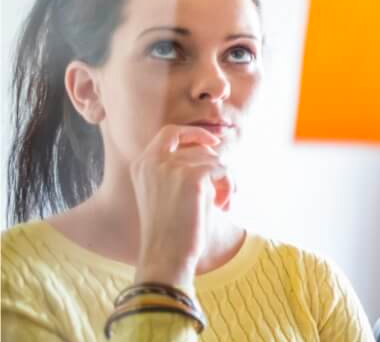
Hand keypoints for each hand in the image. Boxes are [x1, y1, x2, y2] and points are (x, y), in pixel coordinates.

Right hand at [130, 125, 232, 288]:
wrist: (165, 257)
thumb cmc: (170, 230)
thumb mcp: (165, 191)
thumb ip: (179, 167)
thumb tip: (213, 146)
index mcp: (142, 164)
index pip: (170, 132)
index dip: (193, 133)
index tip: (212, 142)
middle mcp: (153, 161)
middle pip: (197, 145)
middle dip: (215, 163)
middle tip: (223, 185)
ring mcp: (172, 167)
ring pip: (213, 159)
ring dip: (224, 180)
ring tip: (221, 203)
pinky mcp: (192, 177)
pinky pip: (223, 169)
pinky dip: (229, 186)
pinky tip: (223, 206)